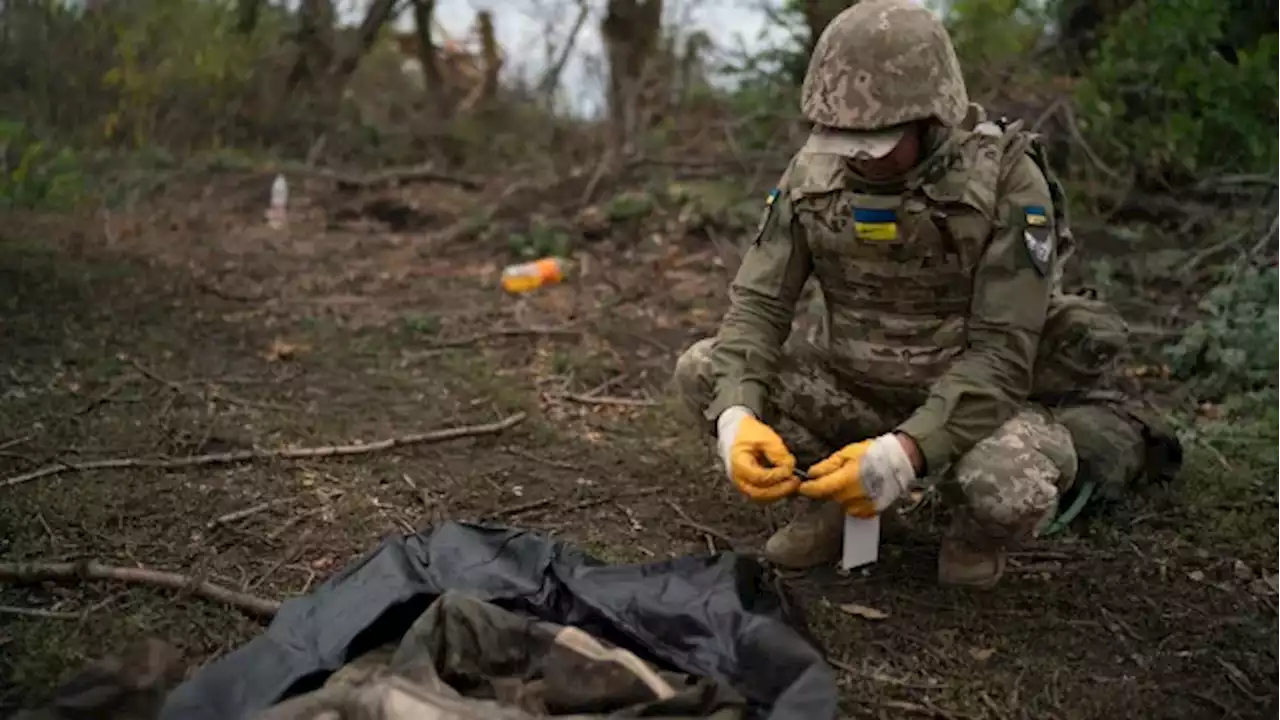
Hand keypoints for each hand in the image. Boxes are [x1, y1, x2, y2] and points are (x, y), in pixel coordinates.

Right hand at [716, 406, 798, 501]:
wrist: (735, 431)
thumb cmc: (747, 432)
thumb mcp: (765, 436)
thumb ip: (778, 452)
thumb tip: (789, 467)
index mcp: (738, 463)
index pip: (758, 477)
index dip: (776, 475)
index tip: (789, 469)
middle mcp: (737, 477)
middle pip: (758, 493)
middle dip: (779, 490)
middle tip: (795, 482)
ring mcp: (741, 483)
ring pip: (760, 496)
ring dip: (777, 493)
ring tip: (792, 484)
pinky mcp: (747, 484)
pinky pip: (760, 493)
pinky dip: (773, 492)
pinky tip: (784, 485)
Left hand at [798, 434, 916, 517]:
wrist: (899, 460)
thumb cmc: (873, 453)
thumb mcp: (847, 453)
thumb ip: (828, 465)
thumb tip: (812, 474)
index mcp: (849, 477)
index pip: (822, 488)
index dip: (809, 488)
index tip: (803, 487)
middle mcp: (857, 494)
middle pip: (830, 497)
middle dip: (826, 489)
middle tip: (832, 478)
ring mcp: (866, 504)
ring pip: (841, 505)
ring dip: (839, 496)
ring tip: (848, 482)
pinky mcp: (873, 510)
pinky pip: (854, 510)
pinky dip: (851, 503)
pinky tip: (856, 491)